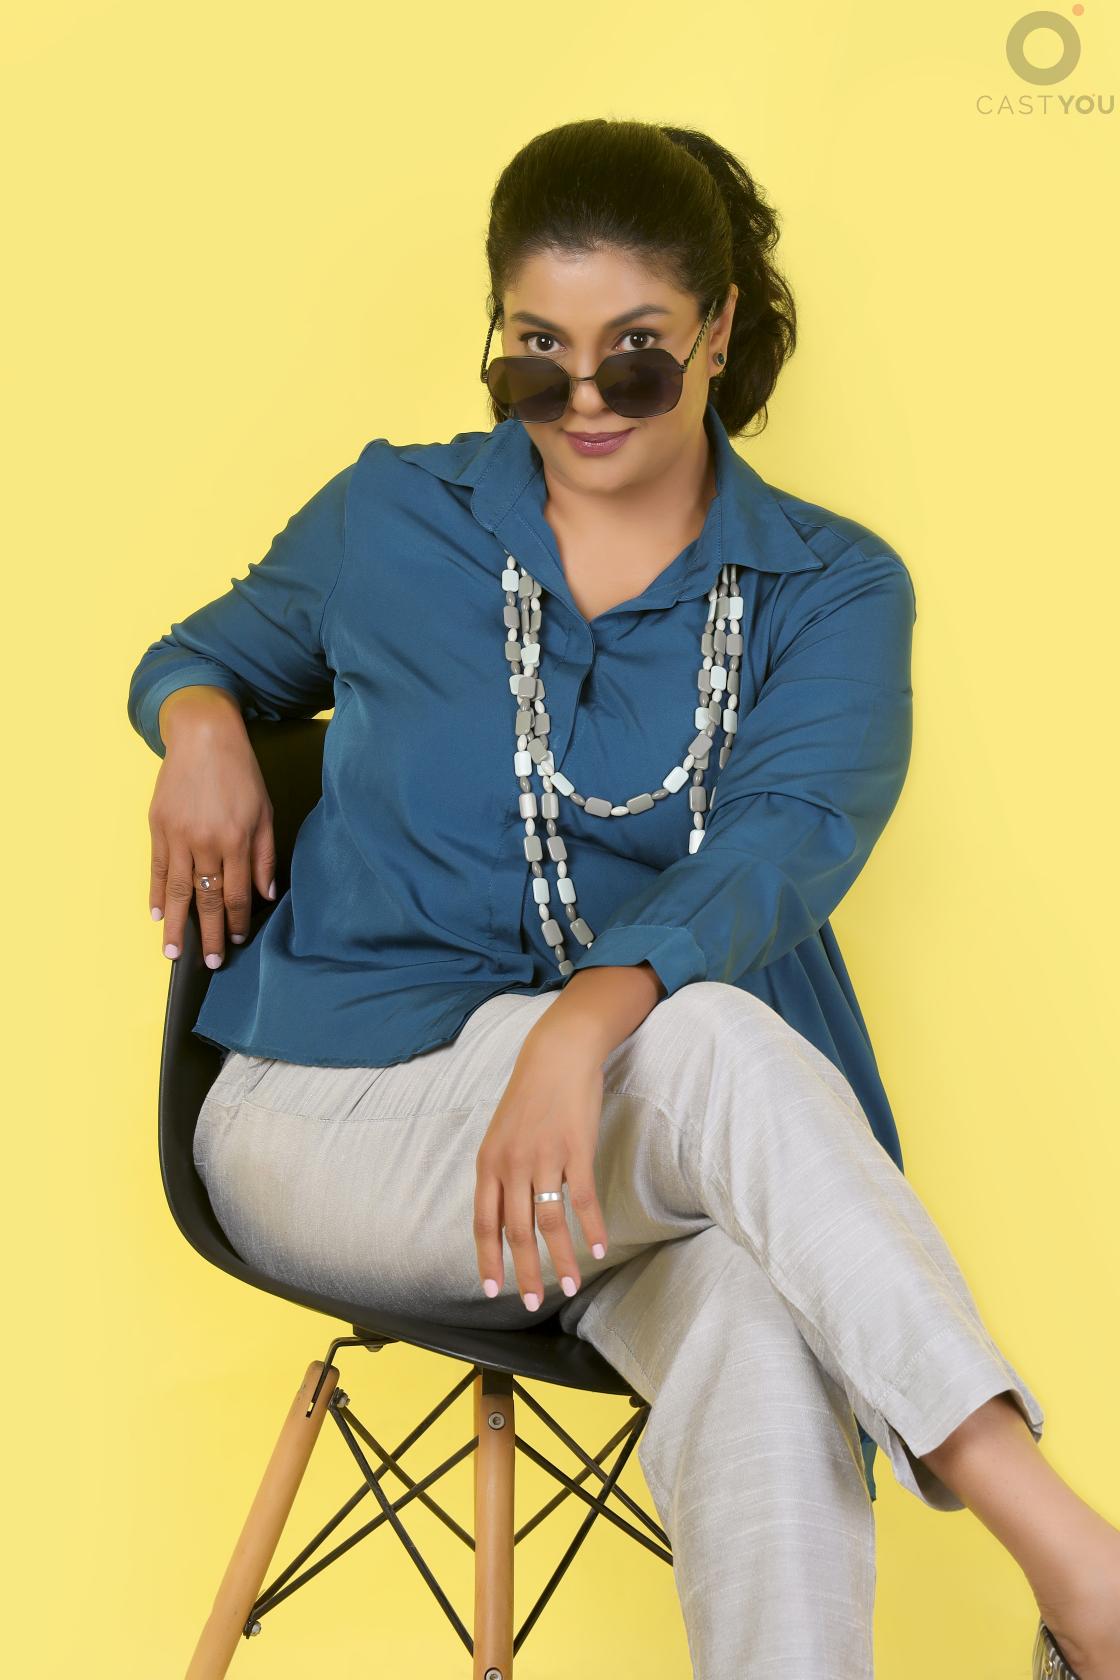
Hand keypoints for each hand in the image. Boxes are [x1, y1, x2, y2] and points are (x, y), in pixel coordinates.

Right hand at [148, 687, 276, 968]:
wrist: (203, 736)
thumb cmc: (240, 773)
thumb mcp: (265, 811)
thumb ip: (266, 856)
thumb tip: (267, 894)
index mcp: (237, 839)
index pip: (238, 893)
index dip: (237, 920)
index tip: (237, 940)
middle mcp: (207, 842)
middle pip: (207, 898)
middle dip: (210, 933)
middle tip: (211, 962)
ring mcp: (179, 835)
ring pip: (178, 889)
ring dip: (177, 924)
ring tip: (174, 951)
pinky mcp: (158, 826)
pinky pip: (157, 868)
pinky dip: (157, 892)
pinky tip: (158, 914)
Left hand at [473, 1023, 609, 1309]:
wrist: (557, 1054)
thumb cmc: (530, 1096)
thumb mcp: (502, 1134)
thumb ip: (501, 1174)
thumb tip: (504, 1216)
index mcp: (489, 1163)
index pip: (484, 1223)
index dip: (488, 1259)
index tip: (492, 1289)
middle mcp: (513, 1164)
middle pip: (517, 1231)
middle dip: (524, 1272)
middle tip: (530, 1303)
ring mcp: (545, 1158)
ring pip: (550, 1223)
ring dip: (562, 1260)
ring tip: (571, 1285)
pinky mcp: (576, 1150)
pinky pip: (584, 1200)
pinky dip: (592, 1228)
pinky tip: (600, 1249)